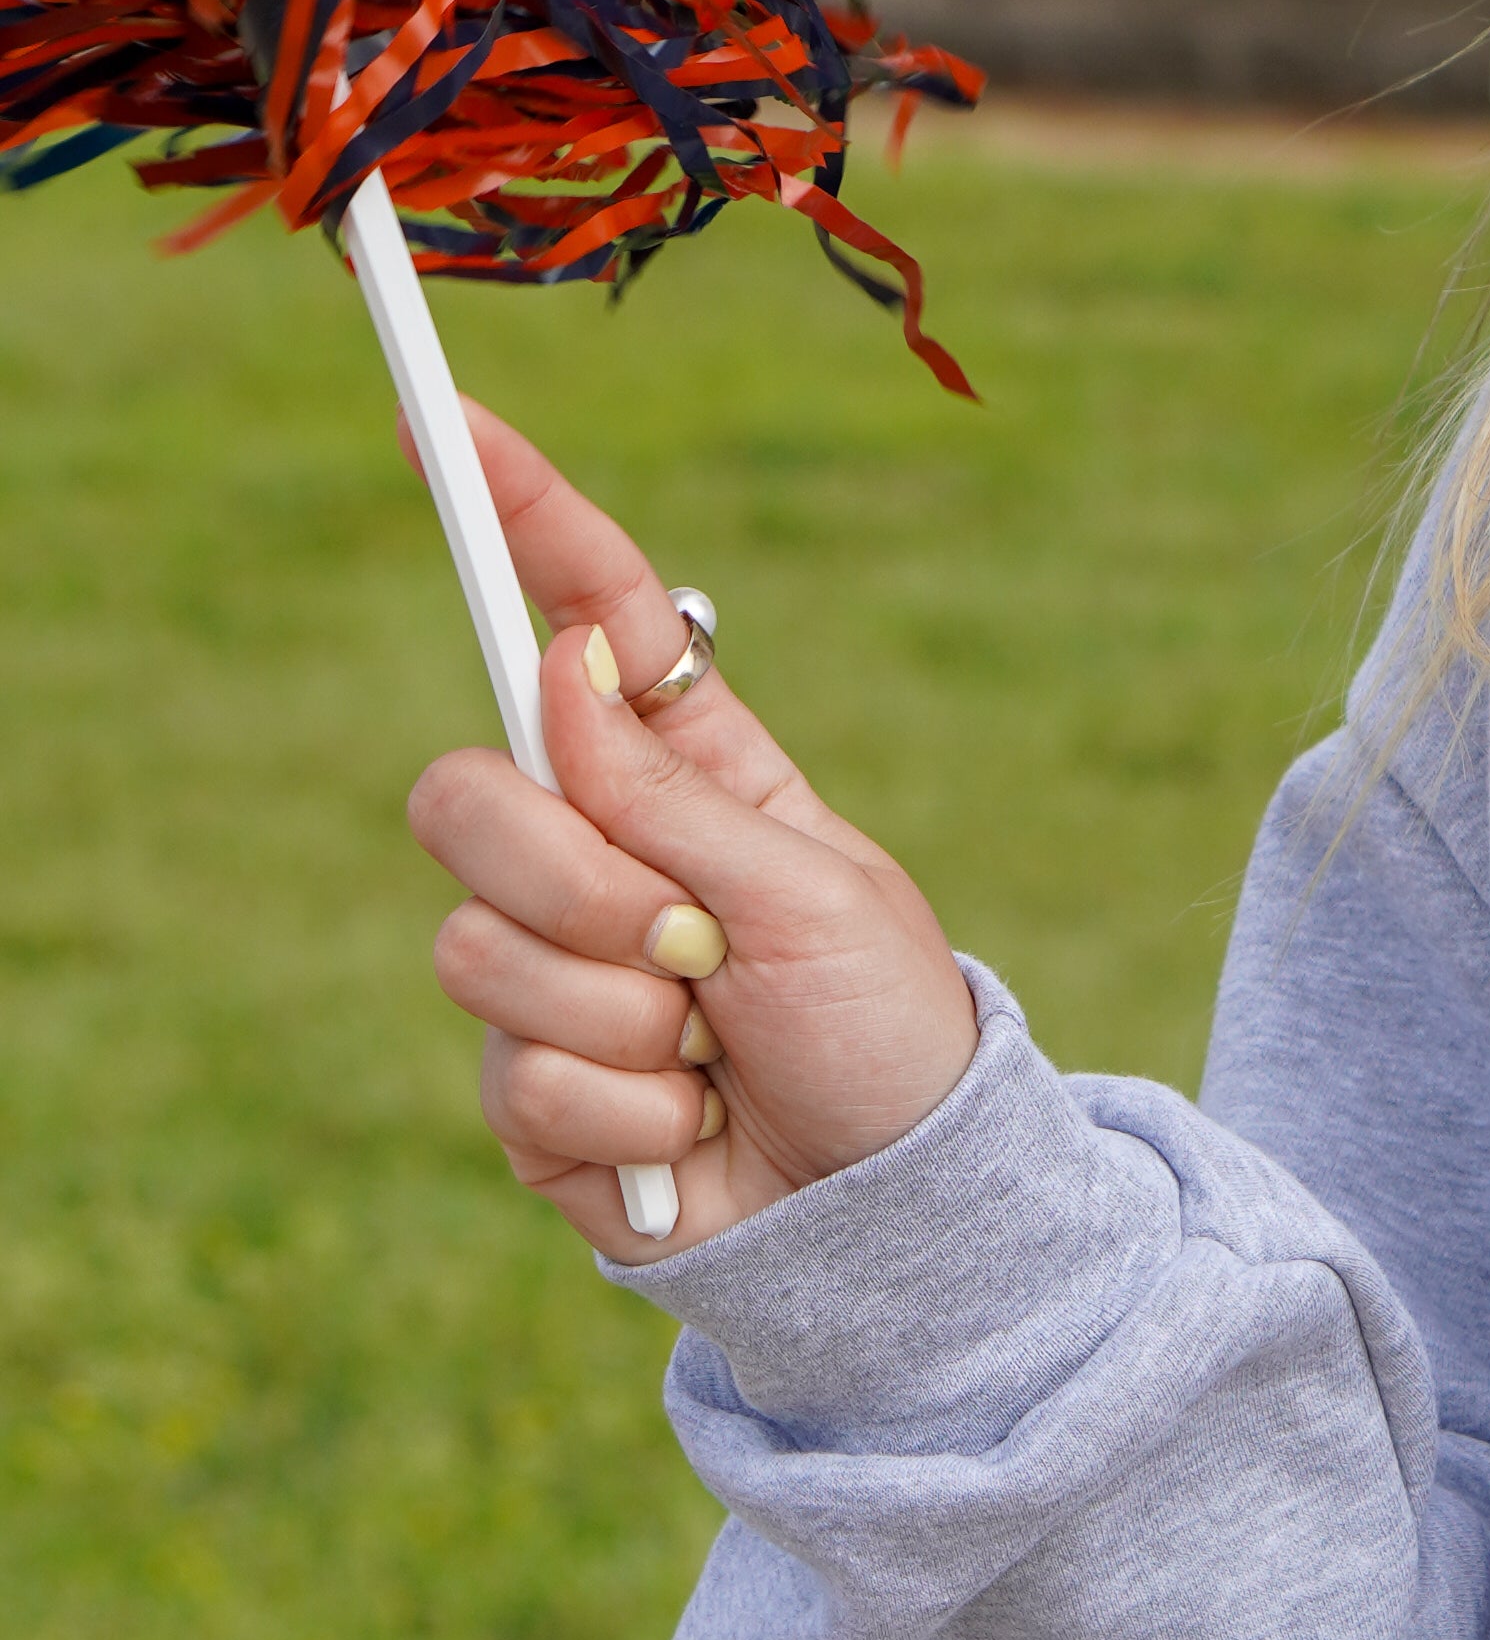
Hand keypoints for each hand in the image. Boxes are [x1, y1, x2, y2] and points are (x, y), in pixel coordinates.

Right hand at [407, 404, 979, 1252]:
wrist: (890, 1214)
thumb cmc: (883, 1031)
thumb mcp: (806, 893)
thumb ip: (667, 796)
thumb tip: (555, 662)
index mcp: (691, 772)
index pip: (585, 620)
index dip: (519, 520)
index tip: (448, 425)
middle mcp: (603, 854)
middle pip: (466, 791)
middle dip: (572, 876)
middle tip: (684, 943)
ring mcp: (553, 968)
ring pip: (474, 940)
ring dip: (615, 1006)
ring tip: (710, 1043)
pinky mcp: (529, 1085)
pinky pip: (508, 1066)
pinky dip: (618, 1103)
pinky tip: (683, 1125)